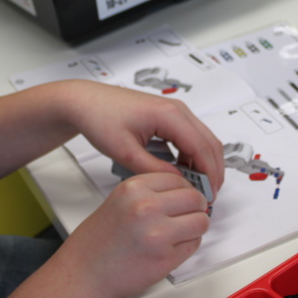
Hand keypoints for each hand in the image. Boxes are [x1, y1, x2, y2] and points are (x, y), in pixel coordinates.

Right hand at [58, 172, 209, 297]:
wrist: (83, 275)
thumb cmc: (97, 243)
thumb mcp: (119, 201)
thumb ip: (150, 193)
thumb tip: (184, 191)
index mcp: (134, 189)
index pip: (178, 178)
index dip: (185, 189)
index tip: (184, 197)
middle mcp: (146, 207)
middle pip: (195, 198)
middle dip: (196, 207)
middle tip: (189, 214)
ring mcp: (158, 233)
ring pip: (201, 221)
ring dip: (196, 227)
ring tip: (180, 232)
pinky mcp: (166, 258)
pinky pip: (194, 244)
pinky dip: (188, 245)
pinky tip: (170, 247)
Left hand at [62, 80, 224, 197]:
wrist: (84, 101)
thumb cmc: (100, 118)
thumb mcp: (125, 151)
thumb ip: (154, 169)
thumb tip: (177, 183)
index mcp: (170, 115)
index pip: (202, 148)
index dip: (209, 175)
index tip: (209, 195)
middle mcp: (178, 110)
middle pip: (210, 143)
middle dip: (213, 171)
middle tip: (209, 195)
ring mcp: (175, 111)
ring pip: (204, 139)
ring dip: (205, 163)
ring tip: (198, 187)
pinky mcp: (170, 115)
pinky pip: (192, 136)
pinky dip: (195, 155)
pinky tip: (185, 172)